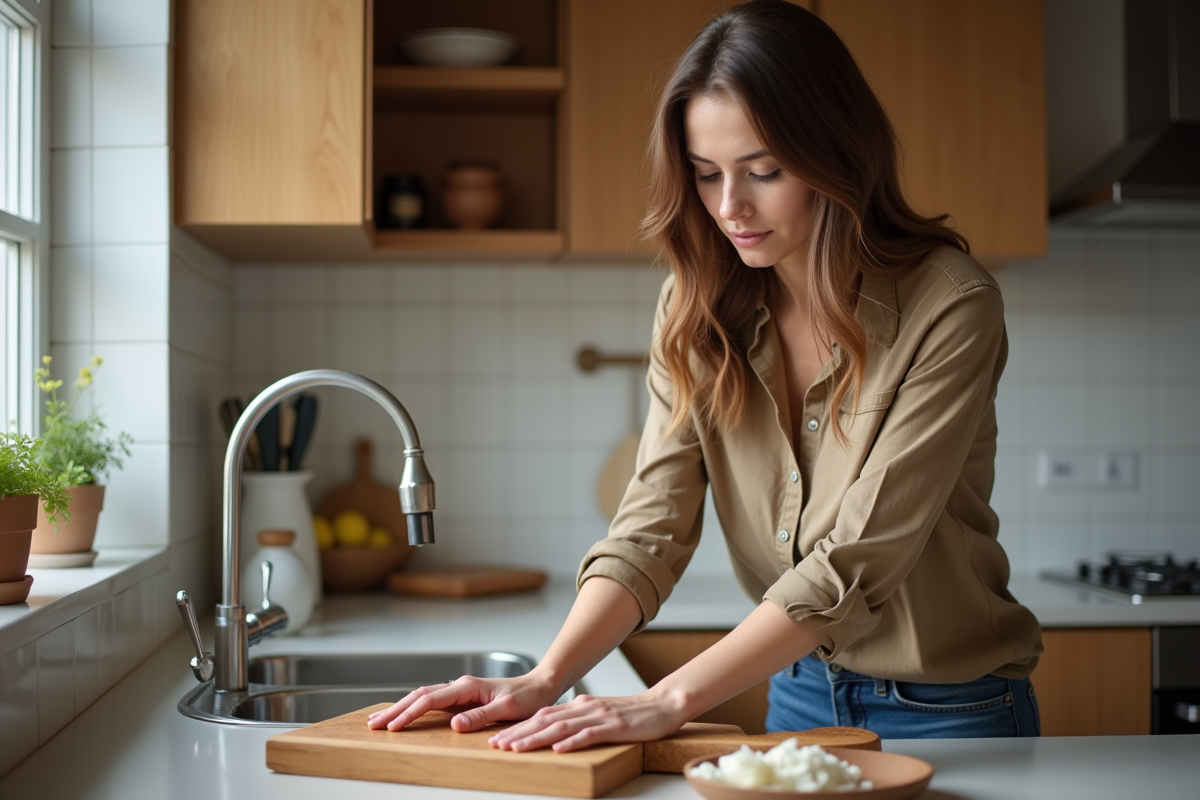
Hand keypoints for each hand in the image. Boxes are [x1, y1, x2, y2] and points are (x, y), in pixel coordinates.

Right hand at [366, 672, 560, 732]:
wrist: (542, 685)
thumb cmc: (528, 696)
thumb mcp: (507, 709)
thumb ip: (481, 716)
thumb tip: (454, 725)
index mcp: (468, 686)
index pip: (430, 700)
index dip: (409, 713)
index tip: (392, 726)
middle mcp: (460, 686)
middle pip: (420, 696)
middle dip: (395, 710)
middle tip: (372, 724)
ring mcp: (460, 691)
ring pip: (423, 698)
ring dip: (401, 708)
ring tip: (379, 720)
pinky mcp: (463, 698)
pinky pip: (432, 702)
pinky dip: (414, 708)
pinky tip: (405, 714)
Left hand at [487, 688, 687, 752]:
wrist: (663, 704)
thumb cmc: (633, 713)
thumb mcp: (600, 713)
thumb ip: (579, 719)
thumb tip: (555, 731)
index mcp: (580, 705)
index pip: (543, 716)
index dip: (519, 727)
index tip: (499, 738)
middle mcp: (585, 707)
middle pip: (545, 720)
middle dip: (518, 733)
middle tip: (497, 744)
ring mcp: (599, 716)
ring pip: (561, 727)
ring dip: (536, 738)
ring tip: (517, 748)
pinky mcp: (614, 726)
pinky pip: (590, 735)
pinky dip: (572, 742)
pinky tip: (559, 749)